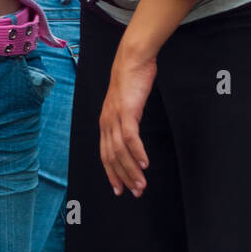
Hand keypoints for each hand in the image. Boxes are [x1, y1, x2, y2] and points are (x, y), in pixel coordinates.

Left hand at [99, 44, 156, 197]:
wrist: (132, 59)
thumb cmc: (132, 81)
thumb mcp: (127, 104)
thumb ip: (127, 120)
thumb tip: (132, 136)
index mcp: (105, 123)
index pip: (105, 155)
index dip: (112, 174)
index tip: (120, 189)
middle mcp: (106, 122)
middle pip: (112, 157)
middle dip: (123, 177)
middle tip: (136, 192)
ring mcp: (115, 117)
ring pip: (120, 151)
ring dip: (132, 170)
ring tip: (142, 184)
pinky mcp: (127, 111)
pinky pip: (131, 137)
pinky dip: (137, 152)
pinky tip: (145, 163)